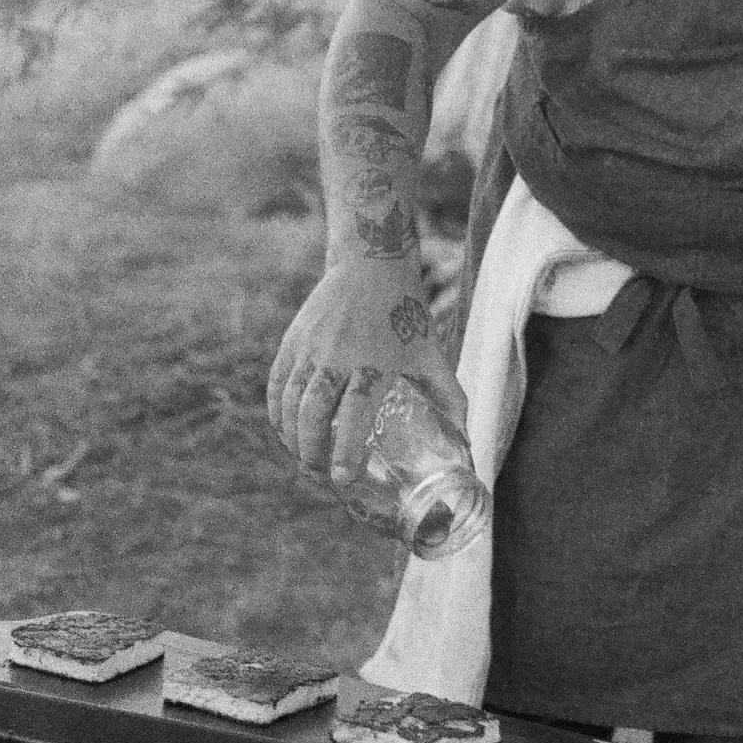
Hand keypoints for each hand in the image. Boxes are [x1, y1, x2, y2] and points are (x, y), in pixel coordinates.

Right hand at [266, 258, 467, 485]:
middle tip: (318, 475)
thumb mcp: (431, 353)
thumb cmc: (404, 312)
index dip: (344, 451)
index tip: (342, 479)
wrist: (370, 263)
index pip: (354, 416)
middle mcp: (338, 357)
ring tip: (303, 458)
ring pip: (290, 404)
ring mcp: (310, 348)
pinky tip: (286, 431)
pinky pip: (276, 386)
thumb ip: (448, 397)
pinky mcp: (293, 341)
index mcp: (375, 364)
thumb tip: (466, 442)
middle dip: (310, 453)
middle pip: (313, 415)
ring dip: (292, 438)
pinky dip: (276, 414)